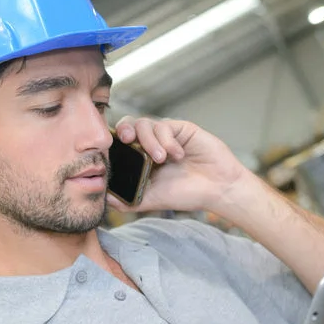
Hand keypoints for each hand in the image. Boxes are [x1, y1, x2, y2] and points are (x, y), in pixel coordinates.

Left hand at [109, 116, 246, 212]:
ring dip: (149, 140)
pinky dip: (166, 140)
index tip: (112, 152)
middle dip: (124, 130)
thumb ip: (129, 200)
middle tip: (127, 141)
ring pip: (145, 123)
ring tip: (161, 159)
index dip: (114, 144)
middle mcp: (152, 144)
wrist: (218, 189)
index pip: (120, 144)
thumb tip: (104, 198)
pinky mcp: (181, 129)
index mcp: (142, 159)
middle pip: (128, 126)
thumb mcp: (152, 200)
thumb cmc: (188, 194)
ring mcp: (167, 135)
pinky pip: (165, 125)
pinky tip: (177, 155)